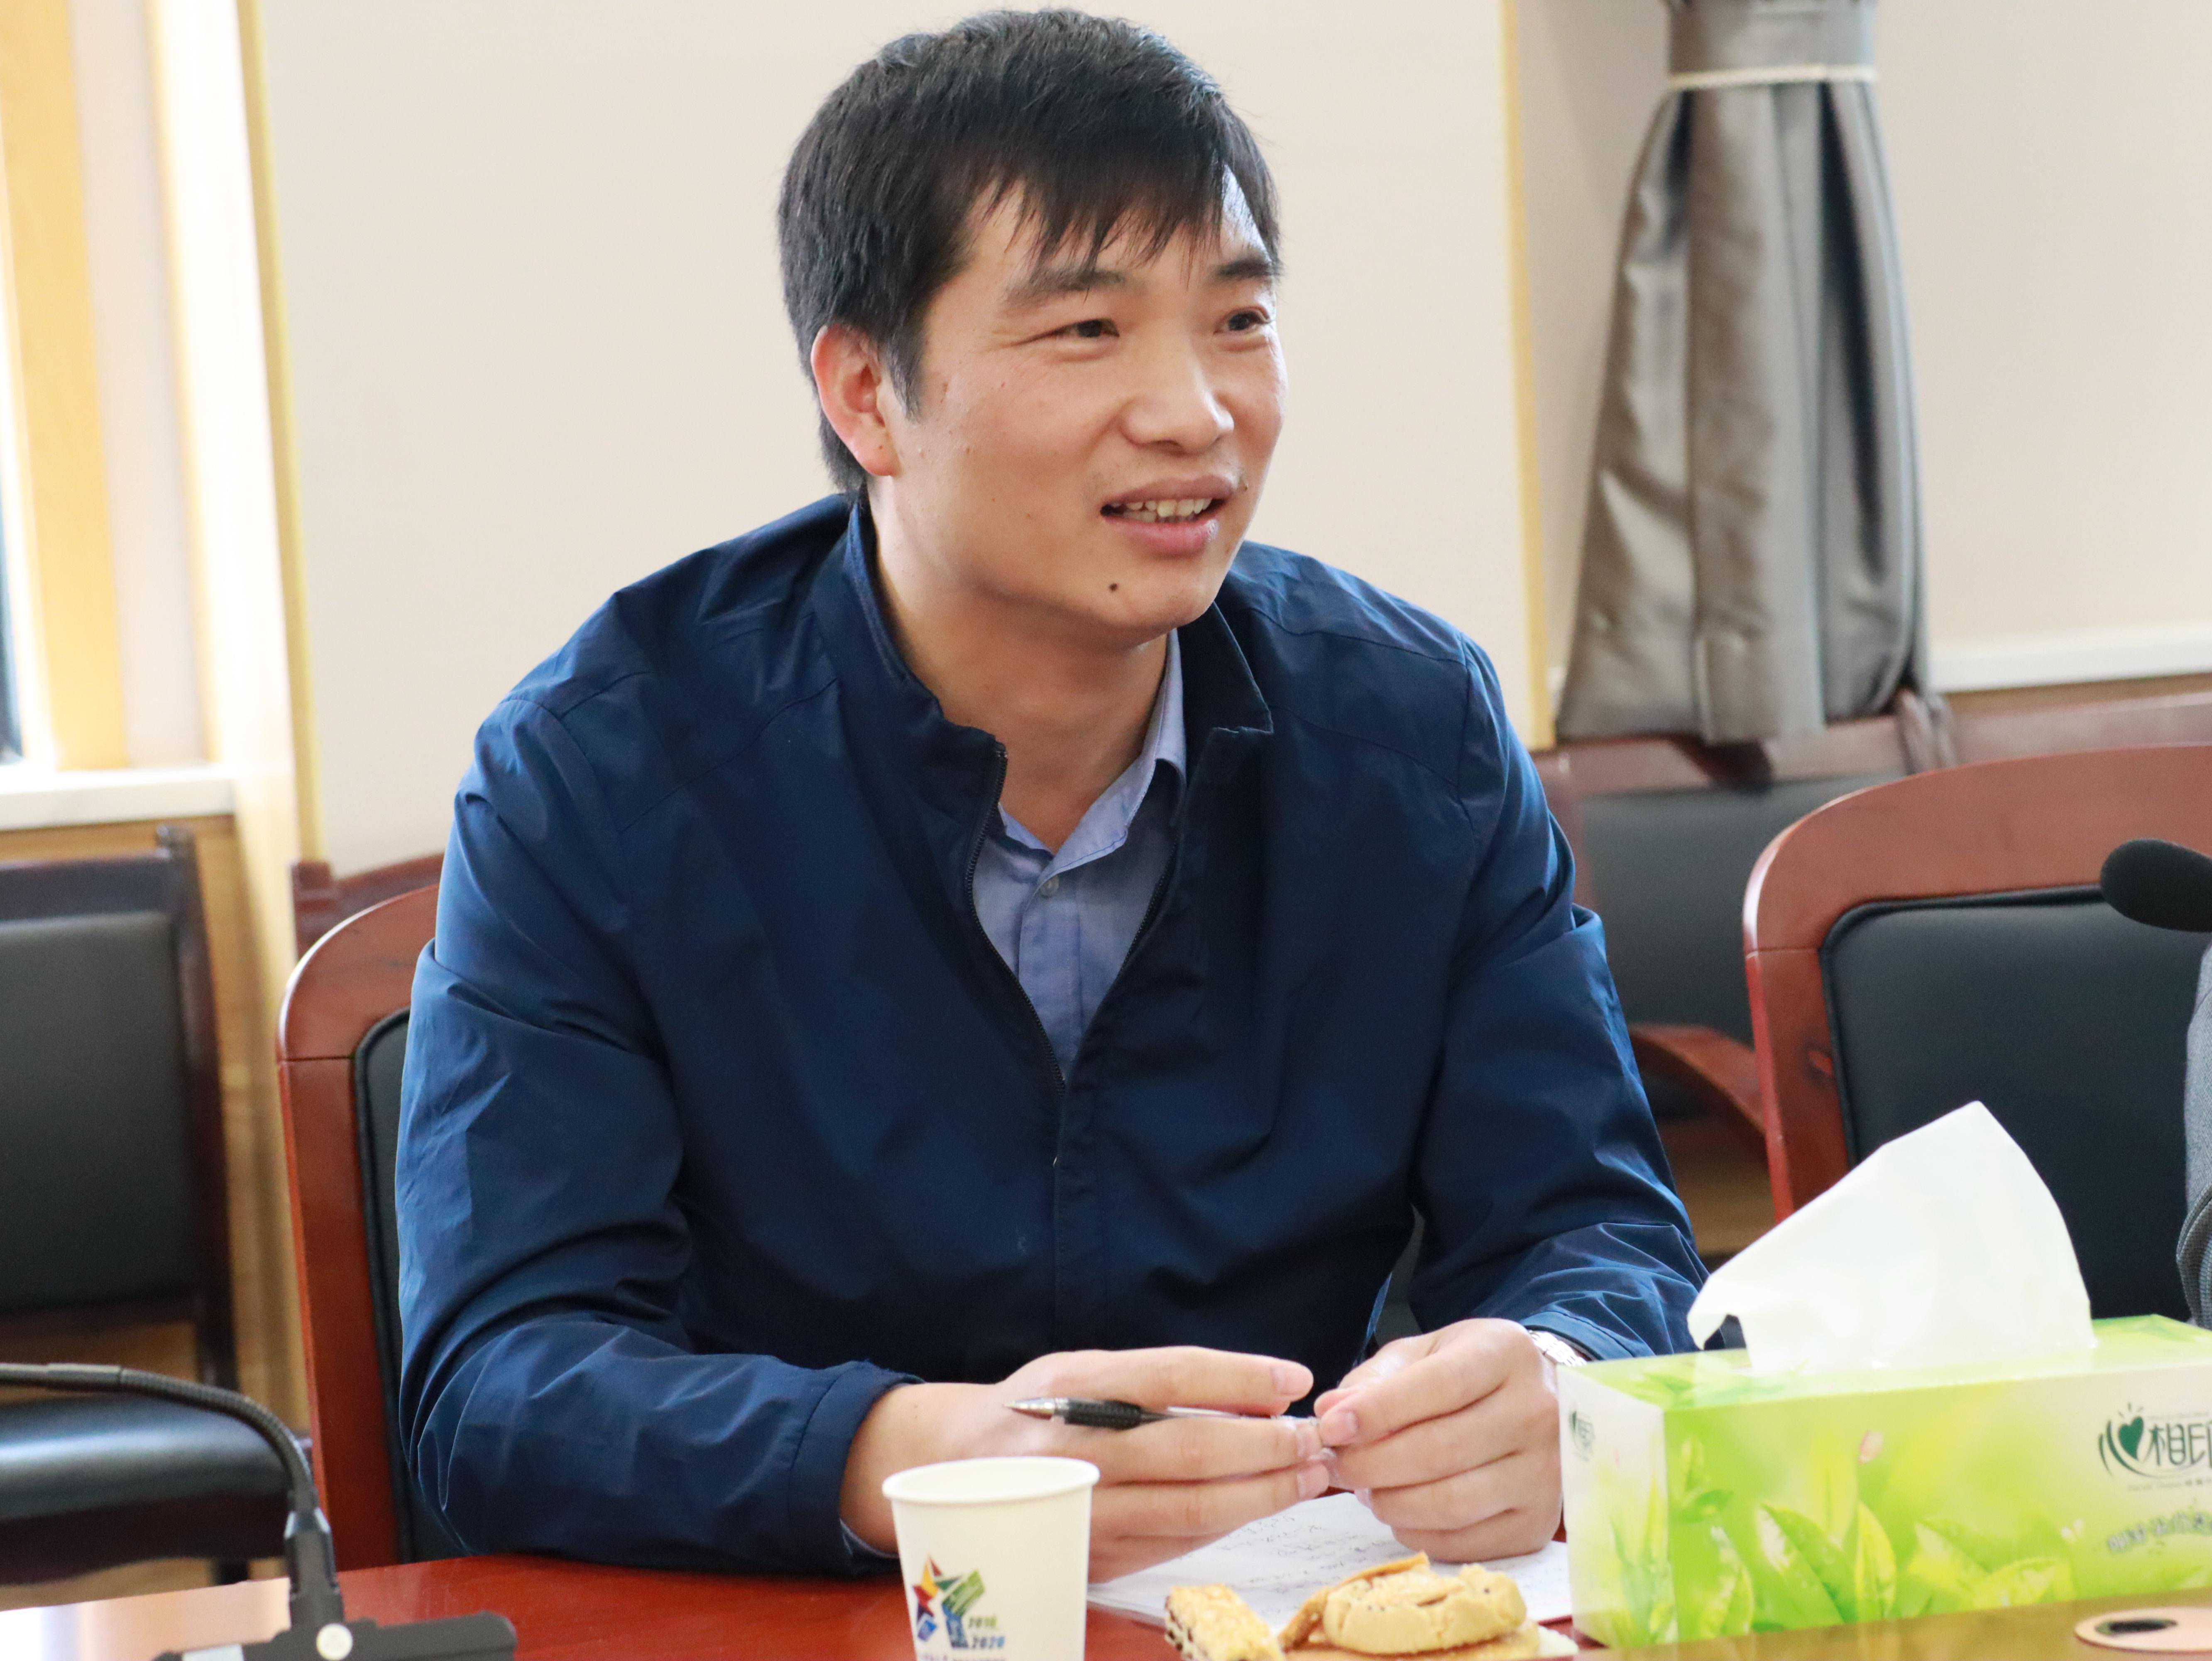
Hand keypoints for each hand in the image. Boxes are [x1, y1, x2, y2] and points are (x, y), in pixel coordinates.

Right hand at [840, 1346, 1327, 1578]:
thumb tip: (1259, 1393)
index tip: (1295, 1378)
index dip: (1240, 1377)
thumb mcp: (1084, 1371)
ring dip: (1260, 1494)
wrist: (951, 1469)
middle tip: (1314, 1441)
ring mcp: (1080, 1511)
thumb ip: (1160, 1382)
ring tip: (1306, 1477)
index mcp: (1070, 1387)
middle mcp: (1073, 1450)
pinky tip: (1258, 1505)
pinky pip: (1173, 1542)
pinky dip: (1224, 1523)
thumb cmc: (1035, 1410)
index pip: (1171, 1376)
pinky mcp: (1089, 1556)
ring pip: (1189, 1509)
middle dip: (1266, 1447)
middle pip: (1189, 1451)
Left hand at [1312, 1318, 1560, 1560]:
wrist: (1533, 1404)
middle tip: (1338, 1465)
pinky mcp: (1537, 1524)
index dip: (1378, 1411)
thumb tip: (1330, 1412)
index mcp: (1506, 1354)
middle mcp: (1538, 1412)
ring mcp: (1544, 1473)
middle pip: (1442, 1450)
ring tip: (1364, 1489)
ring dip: (1390, 1502)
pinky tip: (1397, 1511)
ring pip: (1452, 1502)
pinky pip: (1465, 1541)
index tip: (1331, 1426)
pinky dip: (1417, 1532)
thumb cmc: (1466, 1375)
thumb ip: (1374, 1379)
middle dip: (1373, 1463)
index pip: (1440, 1385)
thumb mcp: (1421, 1354)